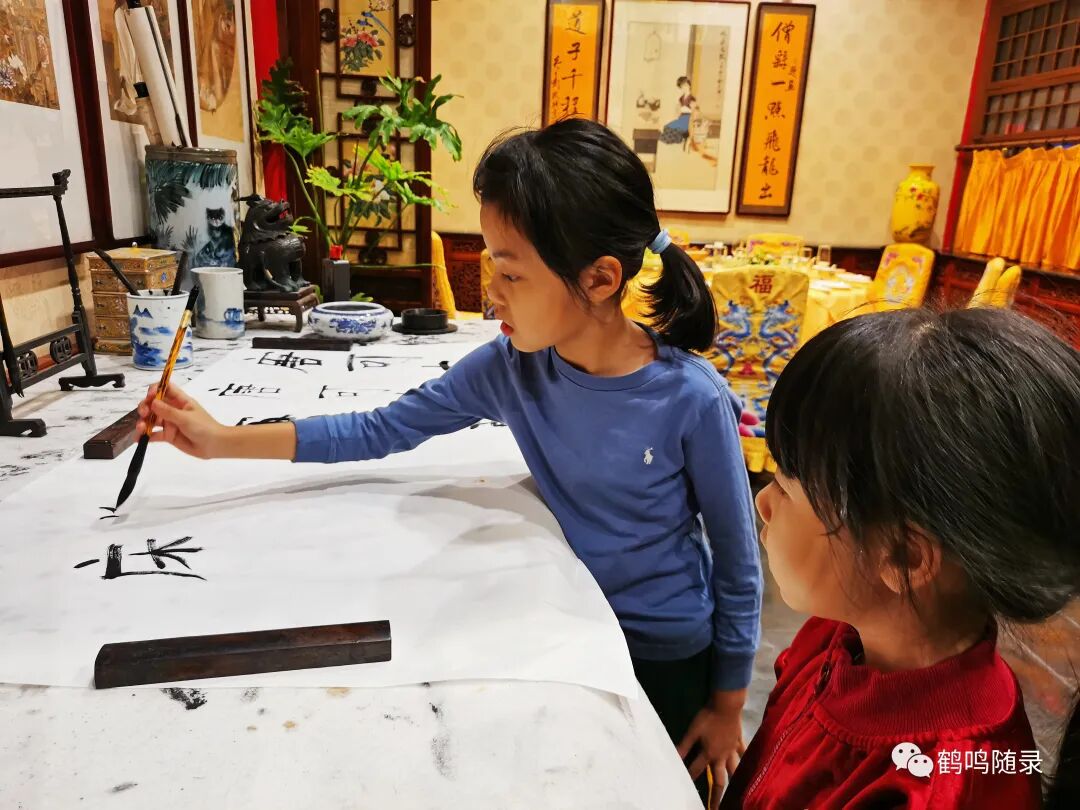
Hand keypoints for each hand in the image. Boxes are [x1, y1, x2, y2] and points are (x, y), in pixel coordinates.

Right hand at [135, 383, 226, 458]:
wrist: (214, 446)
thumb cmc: (204, 427)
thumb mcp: (186, 418)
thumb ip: (169, 411)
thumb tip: (152, 402)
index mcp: (180, 401)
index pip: (165, 388)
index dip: (155, 389)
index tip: (150, 395)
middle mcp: (173, 410)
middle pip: (154, 403)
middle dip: (145, 406)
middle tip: (144, 413)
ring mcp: (169, 423)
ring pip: (152, 419)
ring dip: (143, 422)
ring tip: (141, 428)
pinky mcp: (168, 435)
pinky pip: (154, 434)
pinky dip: (145, 436)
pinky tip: (138, 439)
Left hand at [677, 691, 746, 809]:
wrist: (726, 705)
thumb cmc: (707, 717)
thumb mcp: (692, 731)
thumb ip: (684, 745)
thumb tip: (674, 757)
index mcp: (708, 754)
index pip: (696, 770)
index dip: (690, 778)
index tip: (687, 789)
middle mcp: (721, 757)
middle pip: (719, 780)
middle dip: (716, 795)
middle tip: (715, 807)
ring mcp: (732, 751)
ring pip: (734, 771)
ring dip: (734, 782)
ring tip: (736, 794)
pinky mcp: (739, 742)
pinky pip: (743, 755)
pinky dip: (745, 762)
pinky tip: (748, 768)